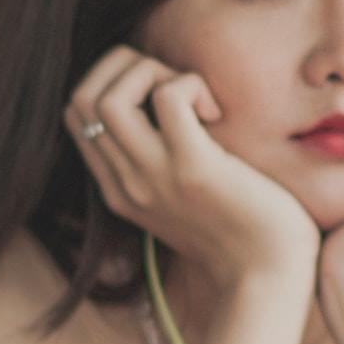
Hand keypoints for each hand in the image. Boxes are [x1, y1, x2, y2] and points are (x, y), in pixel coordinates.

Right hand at [62, 47, 319, 292]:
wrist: (267, 277)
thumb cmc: (241, 233)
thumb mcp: (183, 198)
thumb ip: (161, 163)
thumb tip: (167, 108)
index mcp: (118, 190)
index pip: (76, 115)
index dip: (110, 81)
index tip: (157, 92)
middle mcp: (125, 183)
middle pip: (81, 99)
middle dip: (123, 66)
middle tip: (172, 83)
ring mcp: (154, 176)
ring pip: (109, 97)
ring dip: (150, 71)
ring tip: (192, 95)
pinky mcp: (192, 168)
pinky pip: (169, 97)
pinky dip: (190, 84)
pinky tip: (216, 111)